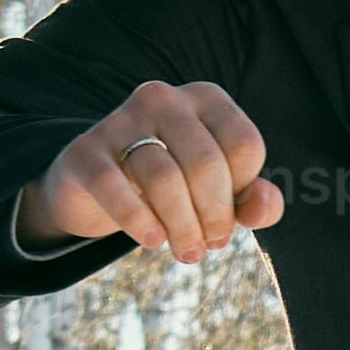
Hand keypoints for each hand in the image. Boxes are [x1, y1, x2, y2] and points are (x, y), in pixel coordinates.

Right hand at [23, 81, 280, 263]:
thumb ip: (254, 201)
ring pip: (163, 178)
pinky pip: (113, 186)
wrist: (96, 189)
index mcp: (206, 99)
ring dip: (181, 227)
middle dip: (213, 216)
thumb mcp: (220, 193)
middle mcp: (164, 98)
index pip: (244, 145)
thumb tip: (265, 204)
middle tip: (207, 246)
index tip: (228, 218)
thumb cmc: (174, 187)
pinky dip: (138, 220)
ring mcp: (120, 119)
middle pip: (205, 163)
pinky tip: (152, 240)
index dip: (241, 192)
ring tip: (185, 252)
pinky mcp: (84, 150)